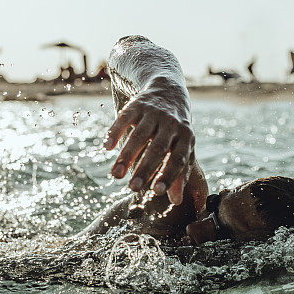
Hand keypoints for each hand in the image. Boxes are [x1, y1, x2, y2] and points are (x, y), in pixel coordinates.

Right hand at [103, 91, 194, 205]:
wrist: (168, 92)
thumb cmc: (176, 131)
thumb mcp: (182, 149)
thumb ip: (179, 174)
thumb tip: (176, 202)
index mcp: (186, 137)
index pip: (178, 159)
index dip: (169, 175)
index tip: (157, 191)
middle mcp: (172, 124)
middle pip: (158, 148)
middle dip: (145, 169)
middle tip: (133, 188)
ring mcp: (154, 113)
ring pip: (140, 135)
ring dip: (127, 156)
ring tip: (115, 175)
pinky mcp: (138, 105)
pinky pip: (125, 118)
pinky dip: (115, 132)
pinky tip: (107, 148)